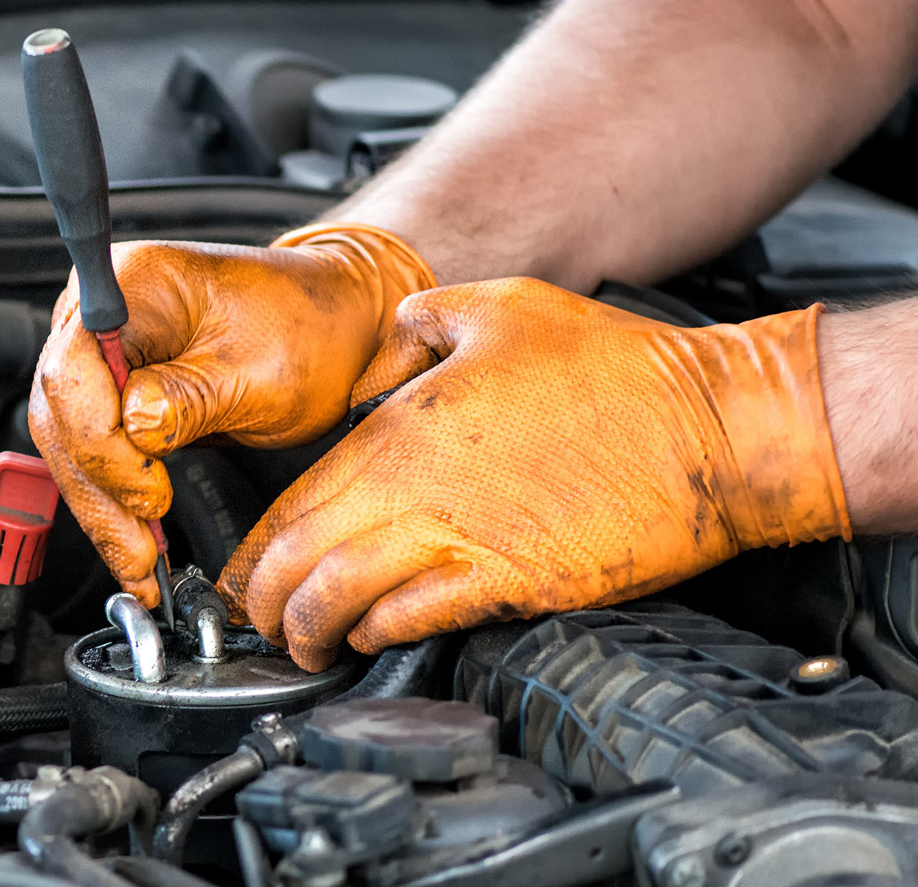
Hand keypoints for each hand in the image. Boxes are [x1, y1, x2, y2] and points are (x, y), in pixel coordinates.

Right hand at [29, 225, 434, 605]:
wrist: (338, 325)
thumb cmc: (311, 329)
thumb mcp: (262, 372)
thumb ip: (191, 399)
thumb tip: (132, 430)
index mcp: (137, 285)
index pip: (76, 371)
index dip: (101, 443)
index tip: (146, 492)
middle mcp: (108, 313)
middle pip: (65, 413)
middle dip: (100, 492)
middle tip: (137, 554)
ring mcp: (112, 352)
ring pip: (75, 442)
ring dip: (103, 507)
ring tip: (137, 564)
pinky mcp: (125, 389)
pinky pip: (103, 449)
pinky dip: (118, 497)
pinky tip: (136, 539)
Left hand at [217, 278, 850, 671]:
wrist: (709, 427)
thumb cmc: (613, 367)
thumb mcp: (502, 307)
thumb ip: (423, 321)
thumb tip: (390, 338)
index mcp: (406, 426)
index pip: (296, 500)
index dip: (255, 548)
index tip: (241, 572)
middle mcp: (420, 490)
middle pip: (303, 562)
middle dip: (263, 603)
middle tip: (254, 620)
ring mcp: (468, 542)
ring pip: (347, 602)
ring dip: (311, 631)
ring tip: (304, 644)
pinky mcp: (517, 583)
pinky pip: (422, 620)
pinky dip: (381, 633)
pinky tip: (372, 634)